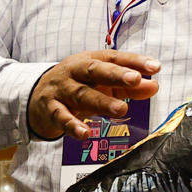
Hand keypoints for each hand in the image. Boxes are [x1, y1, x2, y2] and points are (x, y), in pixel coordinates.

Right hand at [26, 50, 159, 139]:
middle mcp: (75, 71)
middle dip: (116, 74)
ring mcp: (61, 89)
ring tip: (120, 109)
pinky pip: (62, 117)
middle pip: (96, 70)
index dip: (134, 62)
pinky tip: (85, 133)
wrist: (36, 97)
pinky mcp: (50, 109)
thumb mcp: (102, 83)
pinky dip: (73, 125)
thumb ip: (128, 87)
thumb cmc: (76, 86)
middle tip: (135, 80)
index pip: (114, 58)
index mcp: (90, 60)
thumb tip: (154, 86)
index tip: (155, 67)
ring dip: (101, 101)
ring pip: (81, 94)